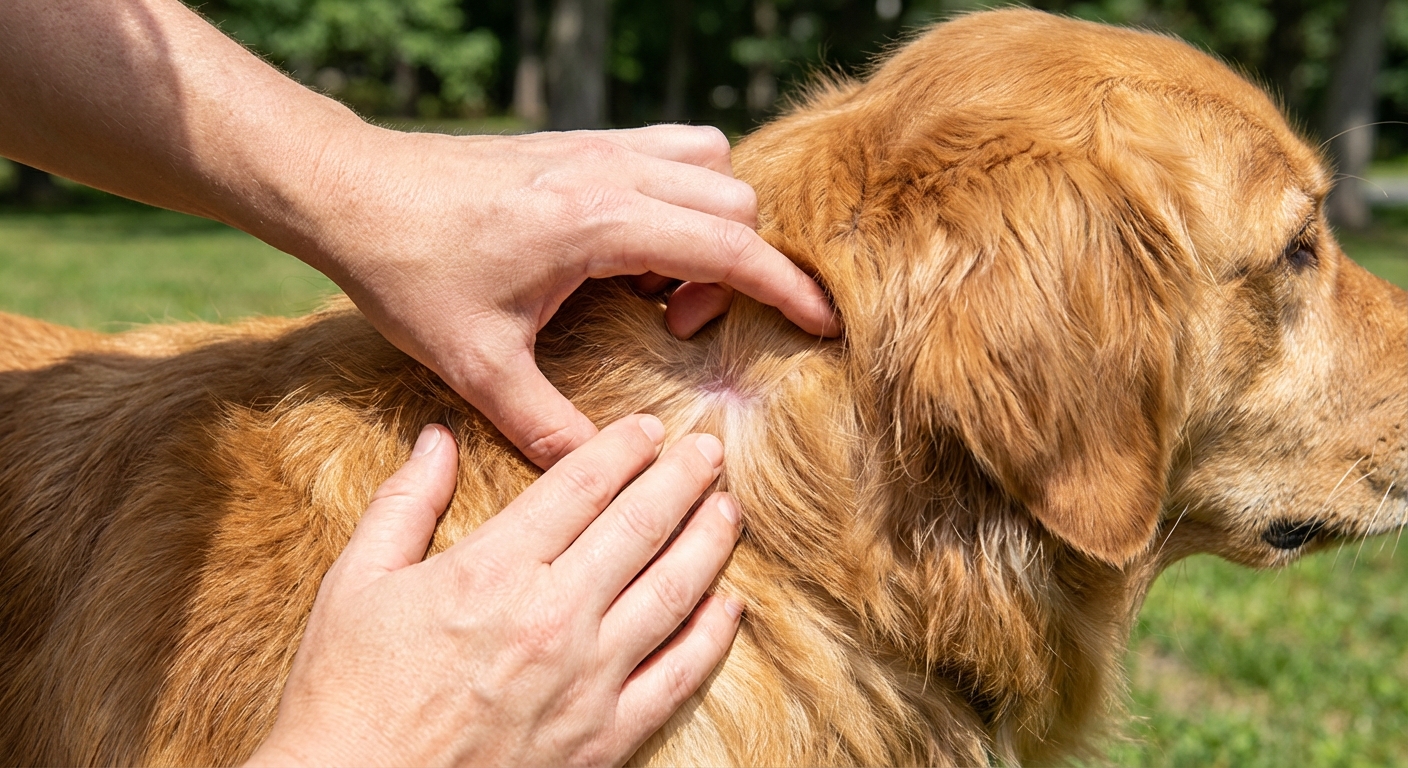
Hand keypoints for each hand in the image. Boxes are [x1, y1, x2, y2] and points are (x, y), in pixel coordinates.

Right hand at [246, 415, 743, 767]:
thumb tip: (437, 436)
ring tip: (728, 509)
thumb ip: (407, 502)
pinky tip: (728, 605)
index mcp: (494, 569)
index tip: (649, 427)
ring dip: (709, 542)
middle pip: (641, 525)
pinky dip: (712, 636)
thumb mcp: (358, 582)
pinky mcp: (604, 736)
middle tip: (709, 450)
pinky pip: (679, 676)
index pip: (580, 485)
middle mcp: (553, 615)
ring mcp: (587, 679)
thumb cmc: (347, 692)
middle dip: (683, 478)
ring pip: (673, 591)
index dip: (623, 447)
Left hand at [295, 125, 838, 467]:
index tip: (823, 324)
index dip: (787, 286)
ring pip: (711, 165)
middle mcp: (611, 170)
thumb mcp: (475, 365)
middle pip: (735, 202)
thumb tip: (603, 472)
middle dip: (735, 267)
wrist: (350, 189)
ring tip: (658, 285)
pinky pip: (670, 150)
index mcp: (598, 220)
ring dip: (711, 223)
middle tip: (674, 327)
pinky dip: (682, 194)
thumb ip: (545, 426)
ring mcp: (597, 146)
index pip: (730, 244)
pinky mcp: (579, 142)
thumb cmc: (408, 270)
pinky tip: (634, 247)